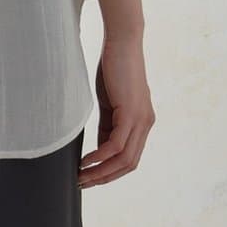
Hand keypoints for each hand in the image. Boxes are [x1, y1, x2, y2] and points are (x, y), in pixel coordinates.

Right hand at [79, 33, 154, 187]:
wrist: (123, 43)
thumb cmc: (114, 69)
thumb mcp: (110, 104)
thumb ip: (108, 126)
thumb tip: (101, 149)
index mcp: (142, 123)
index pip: (130, 158)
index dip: (110, 172)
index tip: (90, 178)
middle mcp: (146, 124)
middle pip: (129, 164)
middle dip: (105, 177)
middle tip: (83, 183)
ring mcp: (141, 119)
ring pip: (124, 158)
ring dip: (101, 171)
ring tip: (81, 175)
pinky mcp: (131, 112)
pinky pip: (116, 145)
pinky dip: (100, 156)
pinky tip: (85, 160)